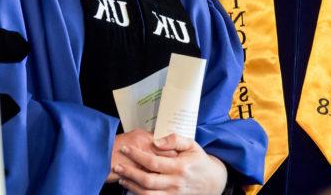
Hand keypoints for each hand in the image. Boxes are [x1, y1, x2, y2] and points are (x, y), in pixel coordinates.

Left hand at [112, 133, 227, 194]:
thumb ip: (174, 139)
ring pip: (147, 193)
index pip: (153, 162)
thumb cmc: (199, 161)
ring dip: (131, 186)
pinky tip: (132, 188)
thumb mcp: (192, 144)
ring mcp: (173, 194)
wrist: (213, 181)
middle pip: (147, 180)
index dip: (137, 155)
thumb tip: (156, 142)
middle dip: (129, 172)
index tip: (125, 149)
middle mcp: (175, 182)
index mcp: (180, 166)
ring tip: (121, 178)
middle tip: (117, 165)